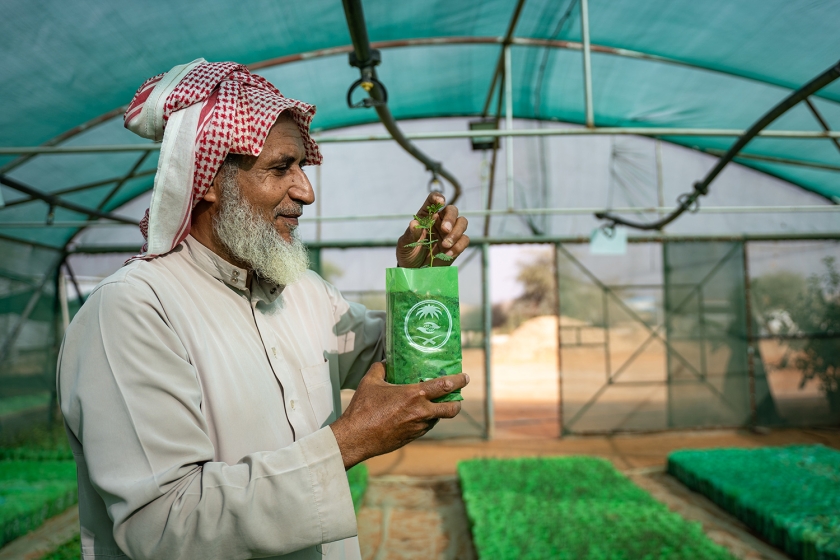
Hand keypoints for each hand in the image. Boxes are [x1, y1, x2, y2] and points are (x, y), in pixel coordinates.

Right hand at [329, 362, 468, 468]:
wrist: (357, 437)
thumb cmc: (363, 408)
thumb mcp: (370, 381)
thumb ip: (381, 368)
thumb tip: (386, 361)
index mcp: (414, 395)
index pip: (445, 386)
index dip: (458, 381)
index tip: (464, 377)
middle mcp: (421, 412)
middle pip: (451, 409)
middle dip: (458, 402)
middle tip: (458, 396)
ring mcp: (418, 427)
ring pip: (437, 419)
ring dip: (438, 412)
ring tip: (434, 404)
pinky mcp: (412, 437)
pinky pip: (425, 427)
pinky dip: (425, 420)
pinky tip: (416, 415)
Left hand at [396, 192, 469, 267]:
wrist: (414, 271)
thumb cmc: (408, 253)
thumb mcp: (405, 244)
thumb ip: (410, 234)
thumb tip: (414, 223)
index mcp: (426, 216)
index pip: (433, 201)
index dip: (437, 197)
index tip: (440, 201)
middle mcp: (440, 221)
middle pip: (452, 210)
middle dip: (450, 218)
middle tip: (445, 229)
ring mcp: (450, 233)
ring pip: (462, 222)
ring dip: (456, 232)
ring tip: (445, 245)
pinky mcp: (456, 245)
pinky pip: (464, 240)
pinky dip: (459, 245)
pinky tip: (448, 253)